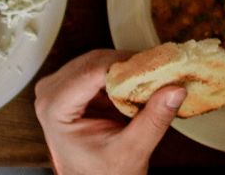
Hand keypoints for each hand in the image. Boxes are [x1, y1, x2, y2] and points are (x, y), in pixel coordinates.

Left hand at [33, 49, 181, 174]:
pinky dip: (122, 74)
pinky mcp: (73, 86)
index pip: (90, 72)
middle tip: (161, 70)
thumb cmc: (101, 173)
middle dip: (129, 64)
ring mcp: (59, 87)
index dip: (124, 65)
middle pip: (94, 62)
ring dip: (127, 67)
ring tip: (154, 78)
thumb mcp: (131, 151)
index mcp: (54, 108)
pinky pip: (99, 69)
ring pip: (98, 61)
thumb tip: (174, 91)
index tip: (155, 65)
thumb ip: (153, 120)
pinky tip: (140, 82)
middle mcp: (50, 92)